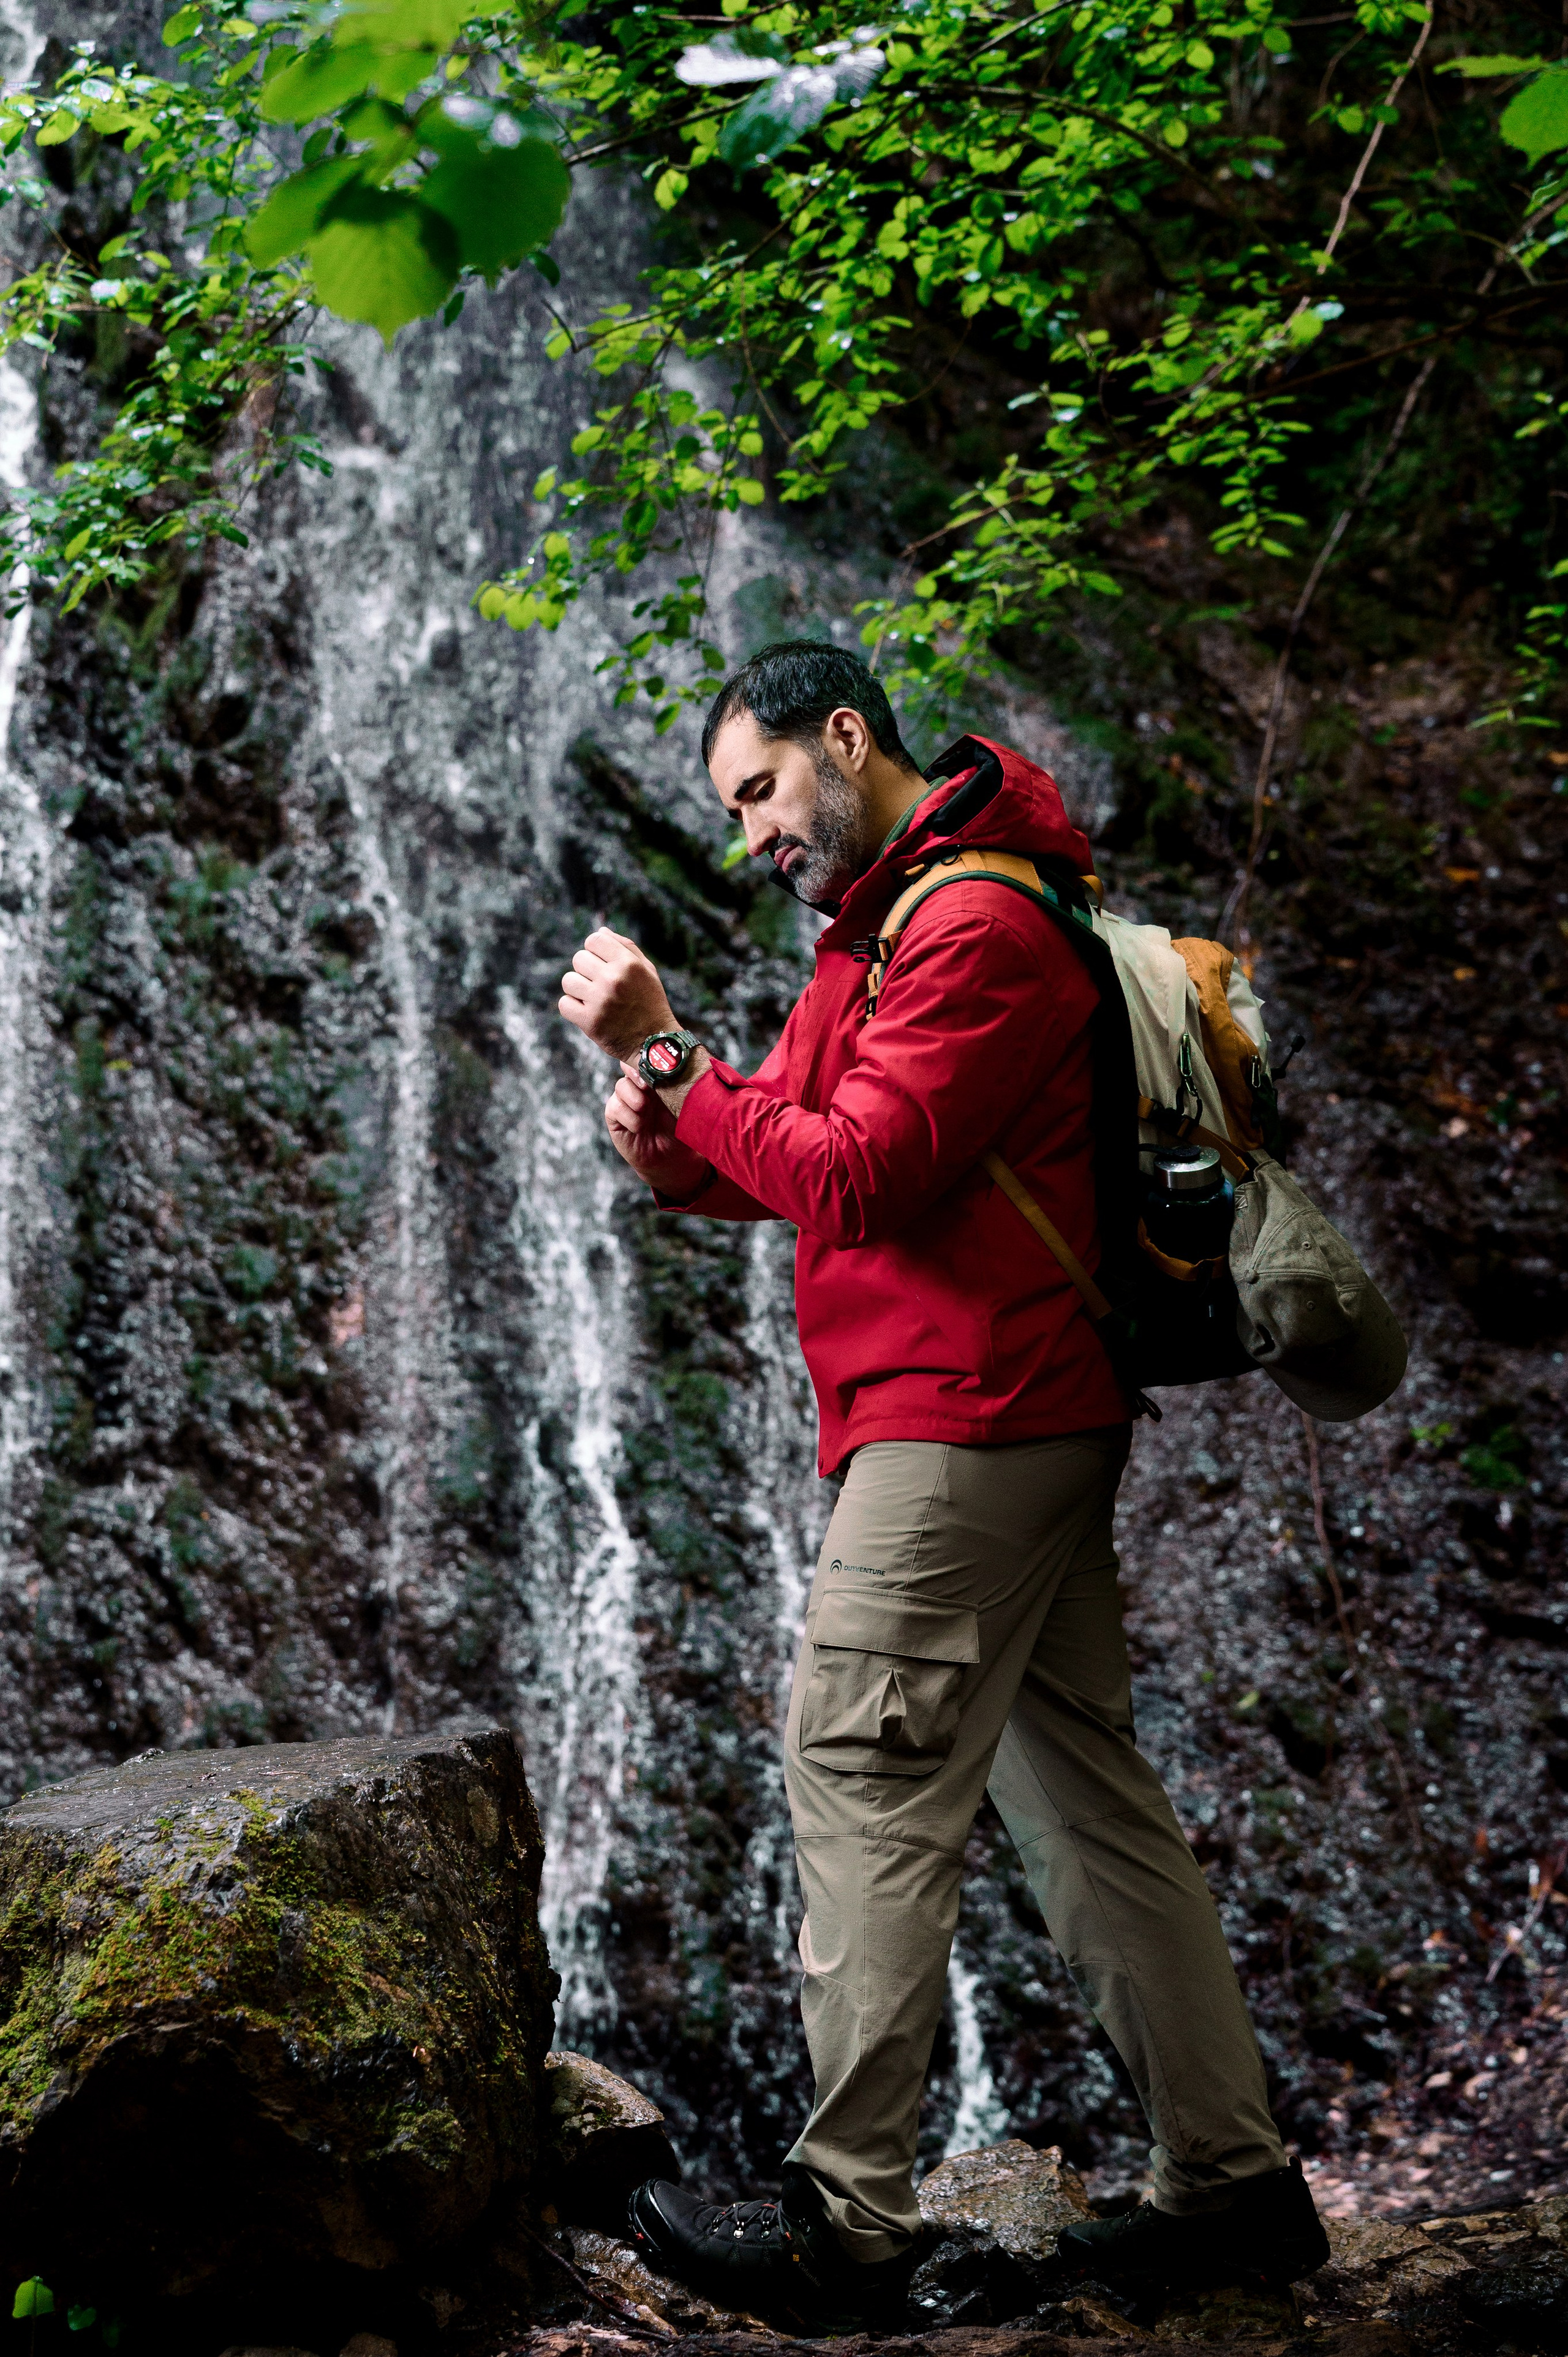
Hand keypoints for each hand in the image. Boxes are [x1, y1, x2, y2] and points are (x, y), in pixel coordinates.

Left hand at [559, 927, 675, 1060]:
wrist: (655, 1042)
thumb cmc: (650, 1002)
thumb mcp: (647, 971)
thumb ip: (625, 948)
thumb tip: (600, 931)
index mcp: (628, 964)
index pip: (594, 940)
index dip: (595, 950)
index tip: (602, 963)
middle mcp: (613, 979)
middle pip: (579, 959)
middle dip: (587, 970)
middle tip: (600, 984)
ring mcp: (600, 1001)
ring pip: (568, 980)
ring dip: (578, 988)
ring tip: (593, 998)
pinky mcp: (590, 1022)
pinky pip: (564, 1004)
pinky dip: (572, 1007)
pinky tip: (587, 1011)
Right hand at [605, 1070, 712, 1199]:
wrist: (672, 1159)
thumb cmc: (682, 1130)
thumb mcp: (687, 1107)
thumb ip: (685, 1089)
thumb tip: (690, 1071)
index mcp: (657, 1079)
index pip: (646, 1058)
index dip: (648, 1057)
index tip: (657, 1063)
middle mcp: (640, 1086)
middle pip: (628, 1066)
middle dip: (637, 1073)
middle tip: (647, 1085)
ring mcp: (626, 1100)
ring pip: (621, 1086)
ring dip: (634, 1098)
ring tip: (644, 1109)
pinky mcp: (615, 1117)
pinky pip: (615, 1107)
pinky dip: (628, 1117)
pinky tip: (639, 1127)